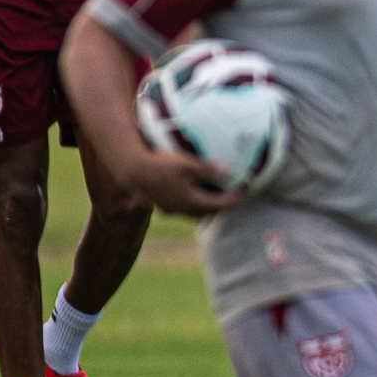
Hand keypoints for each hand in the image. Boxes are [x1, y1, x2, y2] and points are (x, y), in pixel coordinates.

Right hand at [118, 144, 240, 216]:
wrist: (134, 171)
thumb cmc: (162, 165)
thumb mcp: (188, 164)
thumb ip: (208, 169)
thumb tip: (229, 172)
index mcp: (192, 201)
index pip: (219, 205)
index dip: (233, 198)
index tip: (243, 190)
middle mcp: (182, 210)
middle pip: (208, 212)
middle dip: (221, 205)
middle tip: (232, 193)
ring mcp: (172, 210)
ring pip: (195, 212)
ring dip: (207, 205)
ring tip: (216, 194)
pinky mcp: (163, 207)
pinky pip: (184, 209)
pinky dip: (194, 203)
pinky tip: (194, 192)